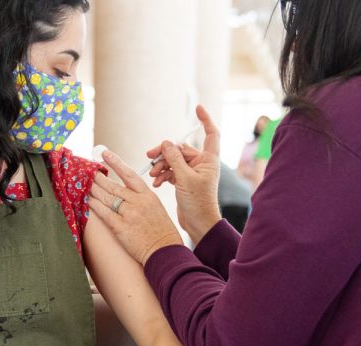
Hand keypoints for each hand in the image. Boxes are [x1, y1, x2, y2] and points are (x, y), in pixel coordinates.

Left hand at [89, 152, 183, 264]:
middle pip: (114, 186)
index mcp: (148, 195)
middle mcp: (138, 202)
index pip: (129, 174)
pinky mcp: (121, 228)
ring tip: (85, 184)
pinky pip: (104, 213)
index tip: (105, 154)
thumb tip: (124, 193)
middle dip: (99, 178)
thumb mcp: (156, 208)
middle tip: (89, 172)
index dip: (116, 162)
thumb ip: (141, 199)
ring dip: (94, 190)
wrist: (165, 251)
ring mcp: (129, 214)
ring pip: (107, 198)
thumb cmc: (162, 232)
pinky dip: (95, 206)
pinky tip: (88, 201)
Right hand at [146, 105, 222, 243]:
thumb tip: (166, 142)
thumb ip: (174, 158)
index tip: (197, 108)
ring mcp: (193, 172)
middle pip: (180, 149)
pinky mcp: (184, 181)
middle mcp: (202, 163)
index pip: (211, 133)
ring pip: (173, 160)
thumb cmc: (197, 202)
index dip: (205, 119)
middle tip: (150, 156)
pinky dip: (163, 175)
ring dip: (161, 166)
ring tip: (153, 175)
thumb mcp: (184, 178)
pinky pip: (171, 171)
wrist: (198, 223)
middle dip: (165, 153)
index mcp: (208, 159)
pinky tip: (157, 182)